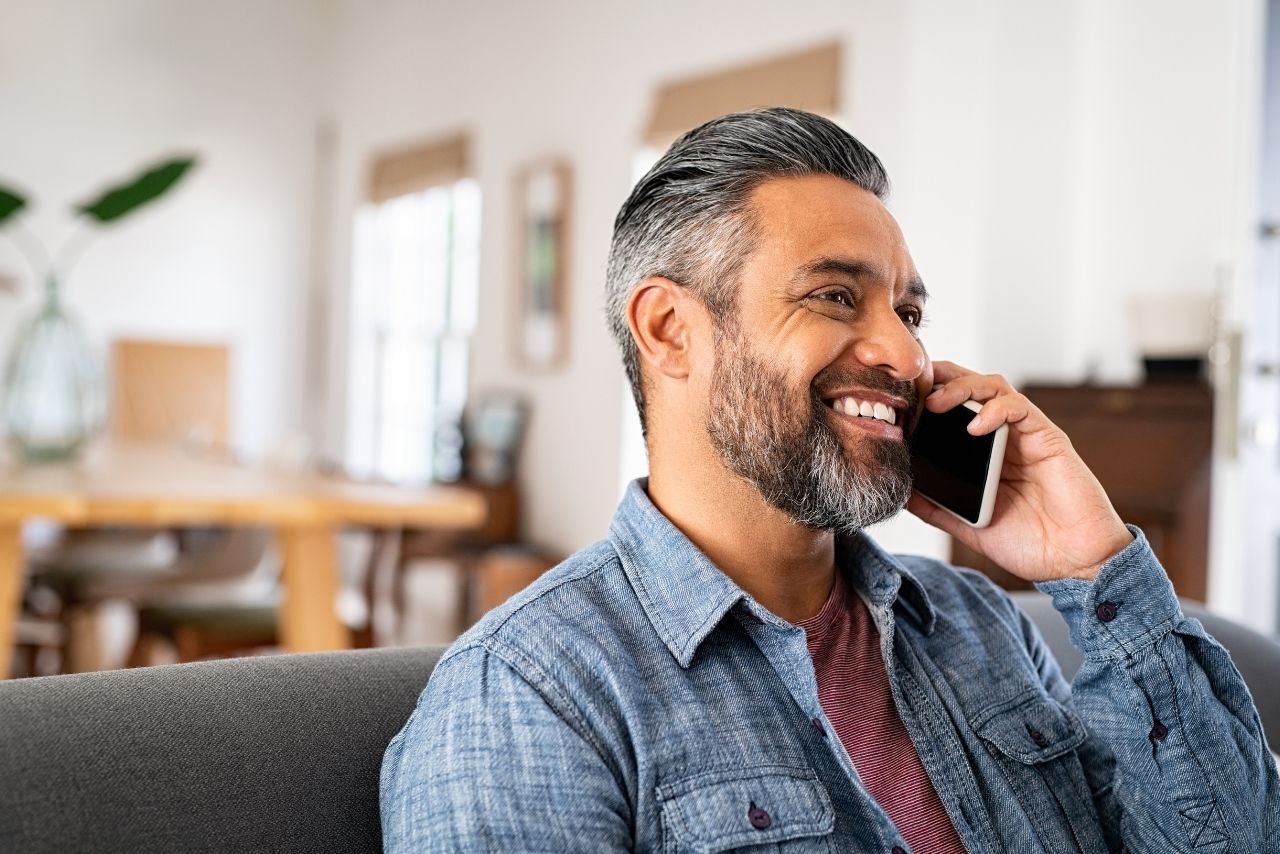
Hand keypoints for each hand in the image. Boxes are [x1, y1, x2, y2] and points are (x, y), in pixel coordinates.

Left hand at [905, 361, 1131, 582]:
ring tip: (936, 402)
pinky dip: (996, 409)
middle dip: (940, 380)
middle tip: (912, 388)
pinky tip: (976, 424)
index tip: (897, 402)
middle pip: (971, 388)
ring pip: (994, 387)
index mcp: (983, 454)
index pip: (953, 410)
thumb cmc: (1030, 544)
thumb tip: (902, 494)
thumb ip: (938, 508)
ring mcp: (1026, 435)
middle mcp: (1004, 438)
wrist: (1075, 563)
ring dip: (962, 387)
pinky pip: (1020, 408)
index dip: (927, 398)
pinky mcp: (1048, 438)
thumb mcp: (970, 526)